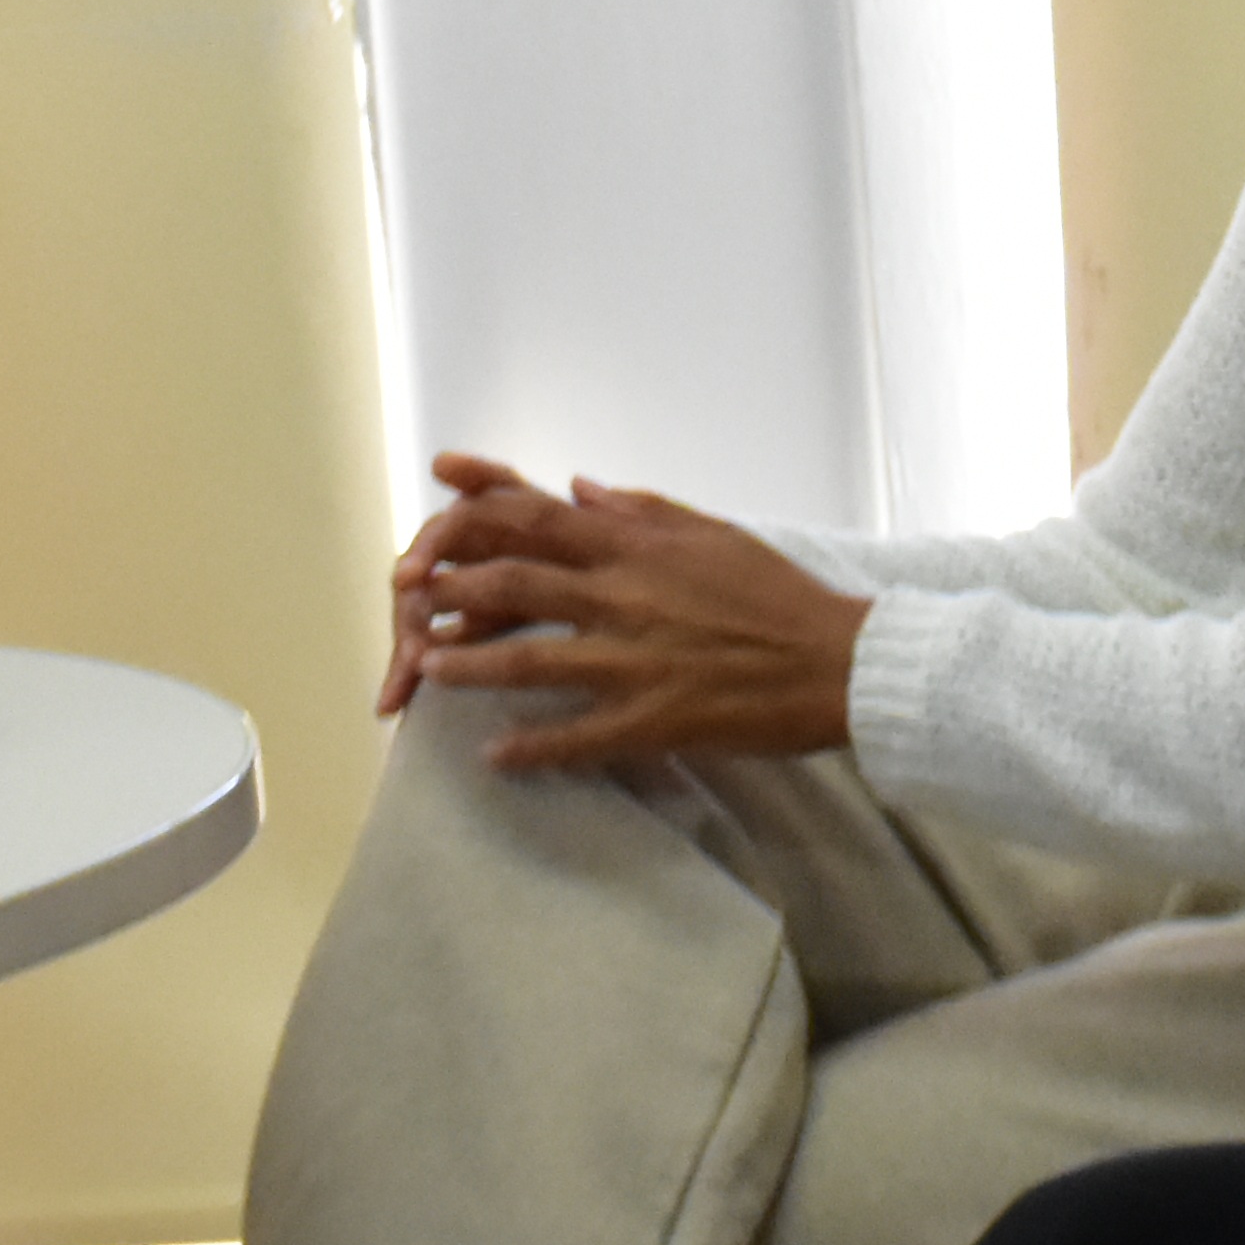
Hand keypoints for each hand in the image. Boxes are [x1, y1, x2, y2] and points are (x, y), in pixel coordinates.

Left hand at [394, 455, 866, 770]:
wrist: (838, 662)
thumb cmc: (779, 594)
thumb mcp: (712, 532)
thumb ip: (640, 509)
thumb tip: (578, 486)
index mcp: (637, 548)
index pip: (537, 521)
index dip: (474, 520)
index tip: (432, 524)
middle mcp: (624, 598)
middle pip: (514, 587)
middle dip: (450, 593)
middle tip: (406, 602)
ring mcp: (633, 662)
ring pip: (527, 663)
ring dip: (466, 668)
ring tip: (423, 671)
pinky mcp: (651, 720)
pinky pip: (575, 739)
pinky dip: (530, 748)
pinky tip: (494, 758)